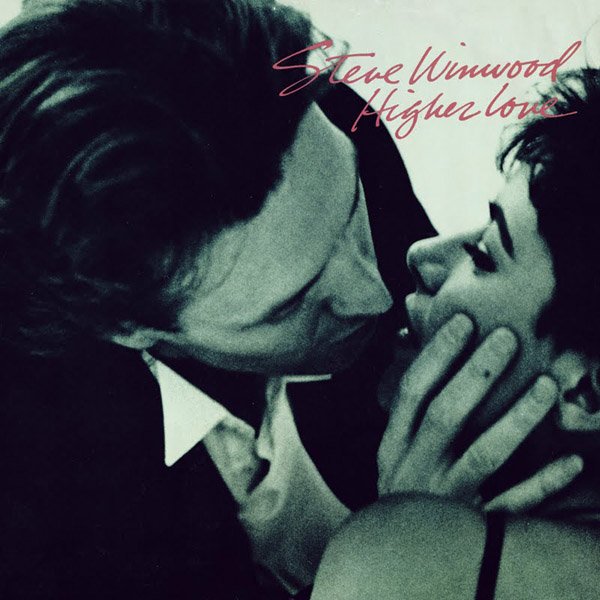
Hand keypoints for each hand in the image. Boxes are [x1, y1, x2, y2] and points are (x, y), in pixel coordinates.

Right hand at [377, 314, 582, 511]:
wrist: (397, 559)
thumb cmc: (405, 489)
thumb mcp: (395, 453)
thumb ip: (413, 416)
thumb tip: (432, 355)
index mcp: (394, 446)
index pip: (412, 392)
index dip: (436, 356)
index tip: (464, 322)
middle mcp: (415, 469)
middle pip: (446, 416)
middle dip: (477, 375)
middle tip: (508, 338)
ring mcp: (445, 500)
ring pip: (484, 456)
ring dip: (516, 419)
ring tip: (547, 385)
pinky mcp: (474, 529)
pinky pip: (514, 505)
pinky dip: (543, 483)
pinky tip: (572, 461)